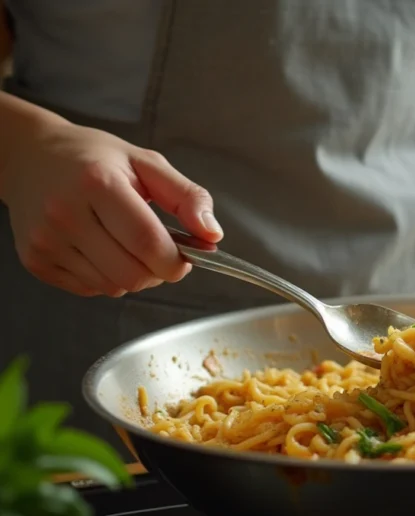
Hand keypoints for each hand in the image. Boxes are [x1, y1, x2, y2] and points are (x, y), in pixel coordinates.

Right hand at [0, 121, 221, 296]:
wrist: (31, 156)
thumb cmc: (95, 158)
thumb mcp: (147, 164)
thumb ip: (188, 197)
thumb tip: (213, 235)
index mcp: (98, 184)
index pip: (149, 244)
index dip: (177, 261)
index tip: (185, 256)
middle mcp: (66, 214)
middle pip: (132, 275)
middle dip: (158, 271)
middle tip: (158, 249)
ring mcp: (46, 241)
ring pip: (112, 287)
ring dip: (133, 275)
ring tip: (125, 243)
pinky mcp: (35, 260)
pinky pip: (89, 289)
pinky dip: (106, 277)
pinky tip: (100, 248)